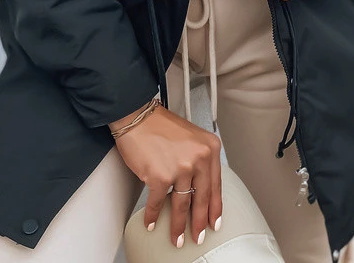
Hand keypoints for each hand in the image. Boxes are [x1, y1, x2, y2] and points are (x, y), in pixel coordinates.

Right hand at [111, 103, 222, 248]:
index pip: (216, 185)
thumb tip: (199, 191)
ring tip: (177, 237)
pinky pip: (158, 203)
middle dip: (199, 222)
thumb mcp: (192, 139)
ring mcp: (181, 168)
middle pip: (202, 198)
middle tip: (197, 236)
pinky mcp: (160, 176)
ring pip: (182, 205)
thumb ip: (200, 161)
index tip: (214, 222)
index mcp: (210, 148)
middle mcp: (199, 157)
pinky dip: (153, 215)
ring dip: (178, 225)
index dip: (214, 208)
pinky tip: (152, 222)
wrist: (137, 116)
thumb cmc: (161, 126)